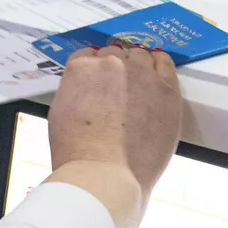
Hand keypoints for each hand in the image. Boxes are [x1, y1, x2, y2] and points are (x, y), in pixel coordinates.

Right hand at [49, 45, 181, 197]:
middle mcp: (112, 63)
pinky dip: (161, 64)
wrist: (105, 173)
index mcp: (82, 68)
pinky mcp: (166, 88)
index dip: (94, 68)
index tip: (99, 79)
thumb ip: (76, 91)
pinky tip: (159, 69)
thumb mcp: (61, 113)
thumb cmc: (79, 153)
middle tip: (117, 89)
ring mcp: (141, 74)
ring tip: (138, 84)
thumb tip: (86, 91)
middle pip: (115, 54)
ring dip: (137, 66)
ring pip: (140, 56)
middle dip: (115, 70)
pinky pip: (165, 63)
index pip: (88, 55)